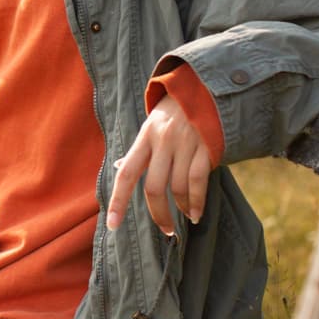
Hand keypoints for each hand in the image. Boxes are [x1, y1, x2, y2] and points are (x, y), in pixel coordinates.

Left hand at [106, 94, 210, 237]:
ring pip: (177, 187)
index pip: (126, 173)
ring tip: (184, 216)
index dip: (118, 201)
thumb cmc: (174, 112)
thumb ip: (139, 150)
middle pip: (153, 187)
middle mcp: (162, 141)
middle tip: (165, 230)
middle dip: (158, 214)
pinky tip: (195, 213)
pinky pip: (198, 182)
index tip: (113, 224)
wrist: (205, 88)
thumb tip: (118, 169)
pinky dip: (196, 202)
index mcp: (144, 137)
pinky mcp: (205, 147)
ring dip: (180, 208)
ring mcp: (184, 144)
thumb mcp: (151, 126)